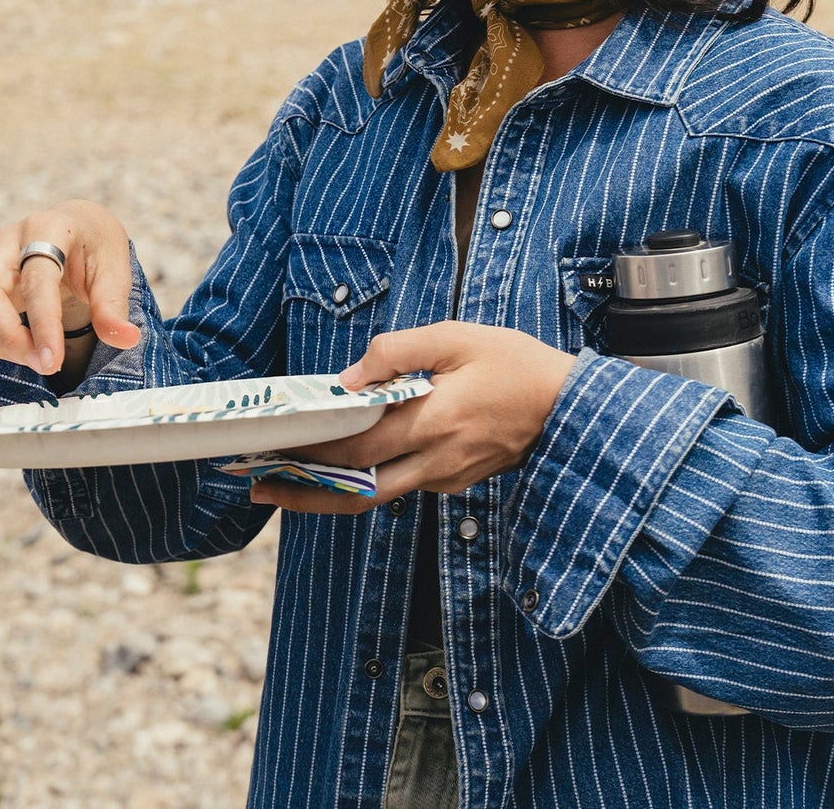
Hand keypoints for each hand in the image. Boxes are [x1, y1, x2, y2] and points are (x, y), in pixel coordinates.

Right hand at [0, 199, 140, 375]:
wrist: (74, 229)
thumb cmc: (95, 248)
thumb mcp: (115, 270)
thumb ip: (114, 306)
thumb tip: (125, 339)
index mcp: (47, 228)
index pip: (36, 280)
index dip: (43, 324)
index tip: (53, 361)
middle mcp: (5, 240)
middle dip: (8, 337)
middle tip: (43, 363)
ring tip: (30, 354)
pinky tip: (10, 348)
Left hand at [249, 323, 574, 514]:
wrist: (572, 408)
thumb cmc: (516, 365)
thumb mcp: (456, 338)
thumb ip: (397, 352)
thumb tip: (348, 378)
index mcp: (431, 423)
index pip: (357, 447)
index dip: (310, 452)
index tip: (271, 451)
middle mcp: (435, 462)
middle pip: (358, 488)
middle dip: (305, 486)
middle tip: (261, 479)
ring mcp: (447, 479)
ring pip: (379, 495)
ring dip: (332, 491)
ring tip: (289, 481)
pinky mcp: (457, 482)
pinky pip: (405, 486)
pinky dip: (370, 480)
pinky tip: (347, 464)